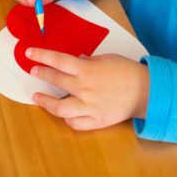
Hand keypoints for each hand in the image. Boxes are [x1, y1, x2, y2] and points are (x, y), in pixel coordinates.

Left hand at [27, 47, 149, 130]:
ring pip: (59, 108)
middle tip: (34, 70)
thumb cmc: (128, 72)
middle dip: (41, 74)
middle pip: (56, 81)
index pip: (58, 61)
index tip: (29, 53)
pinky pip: (75, 123)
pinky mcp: (96, 121)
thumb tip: (77, 60)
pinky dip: (67, 119)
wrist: (146, 92)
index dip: (41, 56)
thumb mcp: (107, 59)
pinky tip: (63, 114)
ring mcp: (89, 107)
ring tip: (37, 97)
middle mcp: (84, 89)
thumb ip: (89, 61)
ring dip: (45, 102)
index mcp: (87, 71)